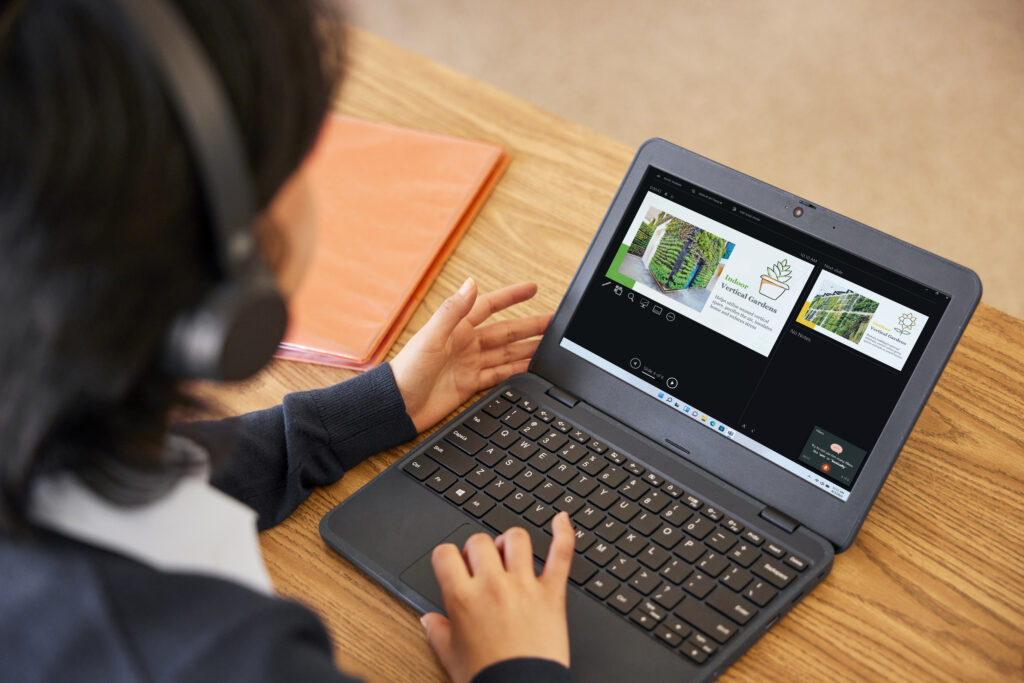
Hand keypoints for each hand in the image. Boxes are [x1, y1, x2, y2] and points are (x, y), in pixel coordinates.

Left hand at [390, 277, 550, 431]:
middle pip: (506, 332)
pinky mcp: (470, 385)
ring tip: (550, 346)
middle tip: (554, 322)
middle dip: (531, 326)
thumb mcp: (430, 337)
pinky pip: (499, 376)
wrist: (397, 406)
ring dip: (528, 349)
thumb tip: (471, 283)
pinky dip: (516, 372)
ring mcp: (469, 365)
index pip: (490, 306)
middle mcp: (466, 344)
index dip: (511, 296)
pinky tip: (531, 370)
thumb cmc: (406, 370)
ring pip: (507, 354)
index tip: (532, 288)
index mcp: (457, 328)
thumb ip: (453, 311)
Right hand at [421, 512, 573, 682]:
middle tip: (481, 567)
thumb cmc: (487, 677)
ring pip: (516, 539)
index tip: (452, 565)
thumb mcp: (451, 656)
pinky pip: (561, 554)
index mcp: (463, 597)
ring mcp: (524, 585)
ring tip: (509, 554)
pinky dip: (563, 533)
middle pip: (479, 541)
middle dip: (477, 550)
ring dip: (509, 542)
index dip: (447, 557)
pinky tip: (560, 520)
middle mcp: (492, 585)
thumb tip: (428, 620)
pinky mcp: (552, 593)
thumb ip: (437, 632)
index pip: (445, 553)